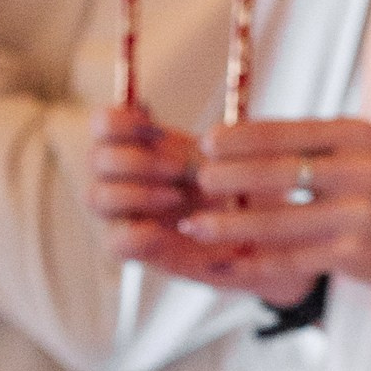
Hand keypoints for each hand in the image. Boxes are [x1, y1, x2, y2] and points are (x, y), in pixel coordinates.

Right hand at [91, 104, 330, 303]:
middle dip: (135, 159)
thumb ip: (217, 140)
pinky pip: (114, 243)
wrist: (274, 238)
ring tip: (176, 197)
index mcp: (145, 147)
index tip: (150, 119)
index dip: (116, 119)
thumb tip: (209, 133)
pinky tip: (156, 232)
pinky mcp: (142, 251)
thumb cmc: (252, 187)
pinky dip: (131, 234)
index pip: (104, 125)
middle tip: (180, 168)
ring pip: (96, 197)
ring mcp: (130, 214)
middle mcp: (129, 179)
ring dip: (134, 193)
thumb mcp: (239, 158)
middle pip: (96, 160)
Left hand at [181, 115, 370, 306]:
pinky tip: (230, 262)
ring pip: (277, 219)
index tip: (205, 143)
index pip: (284, 131)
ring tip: (195, 225)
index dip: (238, 138)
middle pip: (275, 171)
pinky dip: (257, 261)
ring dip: (228, 225)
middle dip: (225, 178)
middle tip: (193, 182)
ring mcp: (359, 213)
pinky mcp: (356, 253)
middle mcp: (359, 169)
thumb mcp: (368, 154)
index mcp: (357, 135)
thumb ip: (317, 147)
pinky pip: (293, 258)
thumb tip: (245, 142)